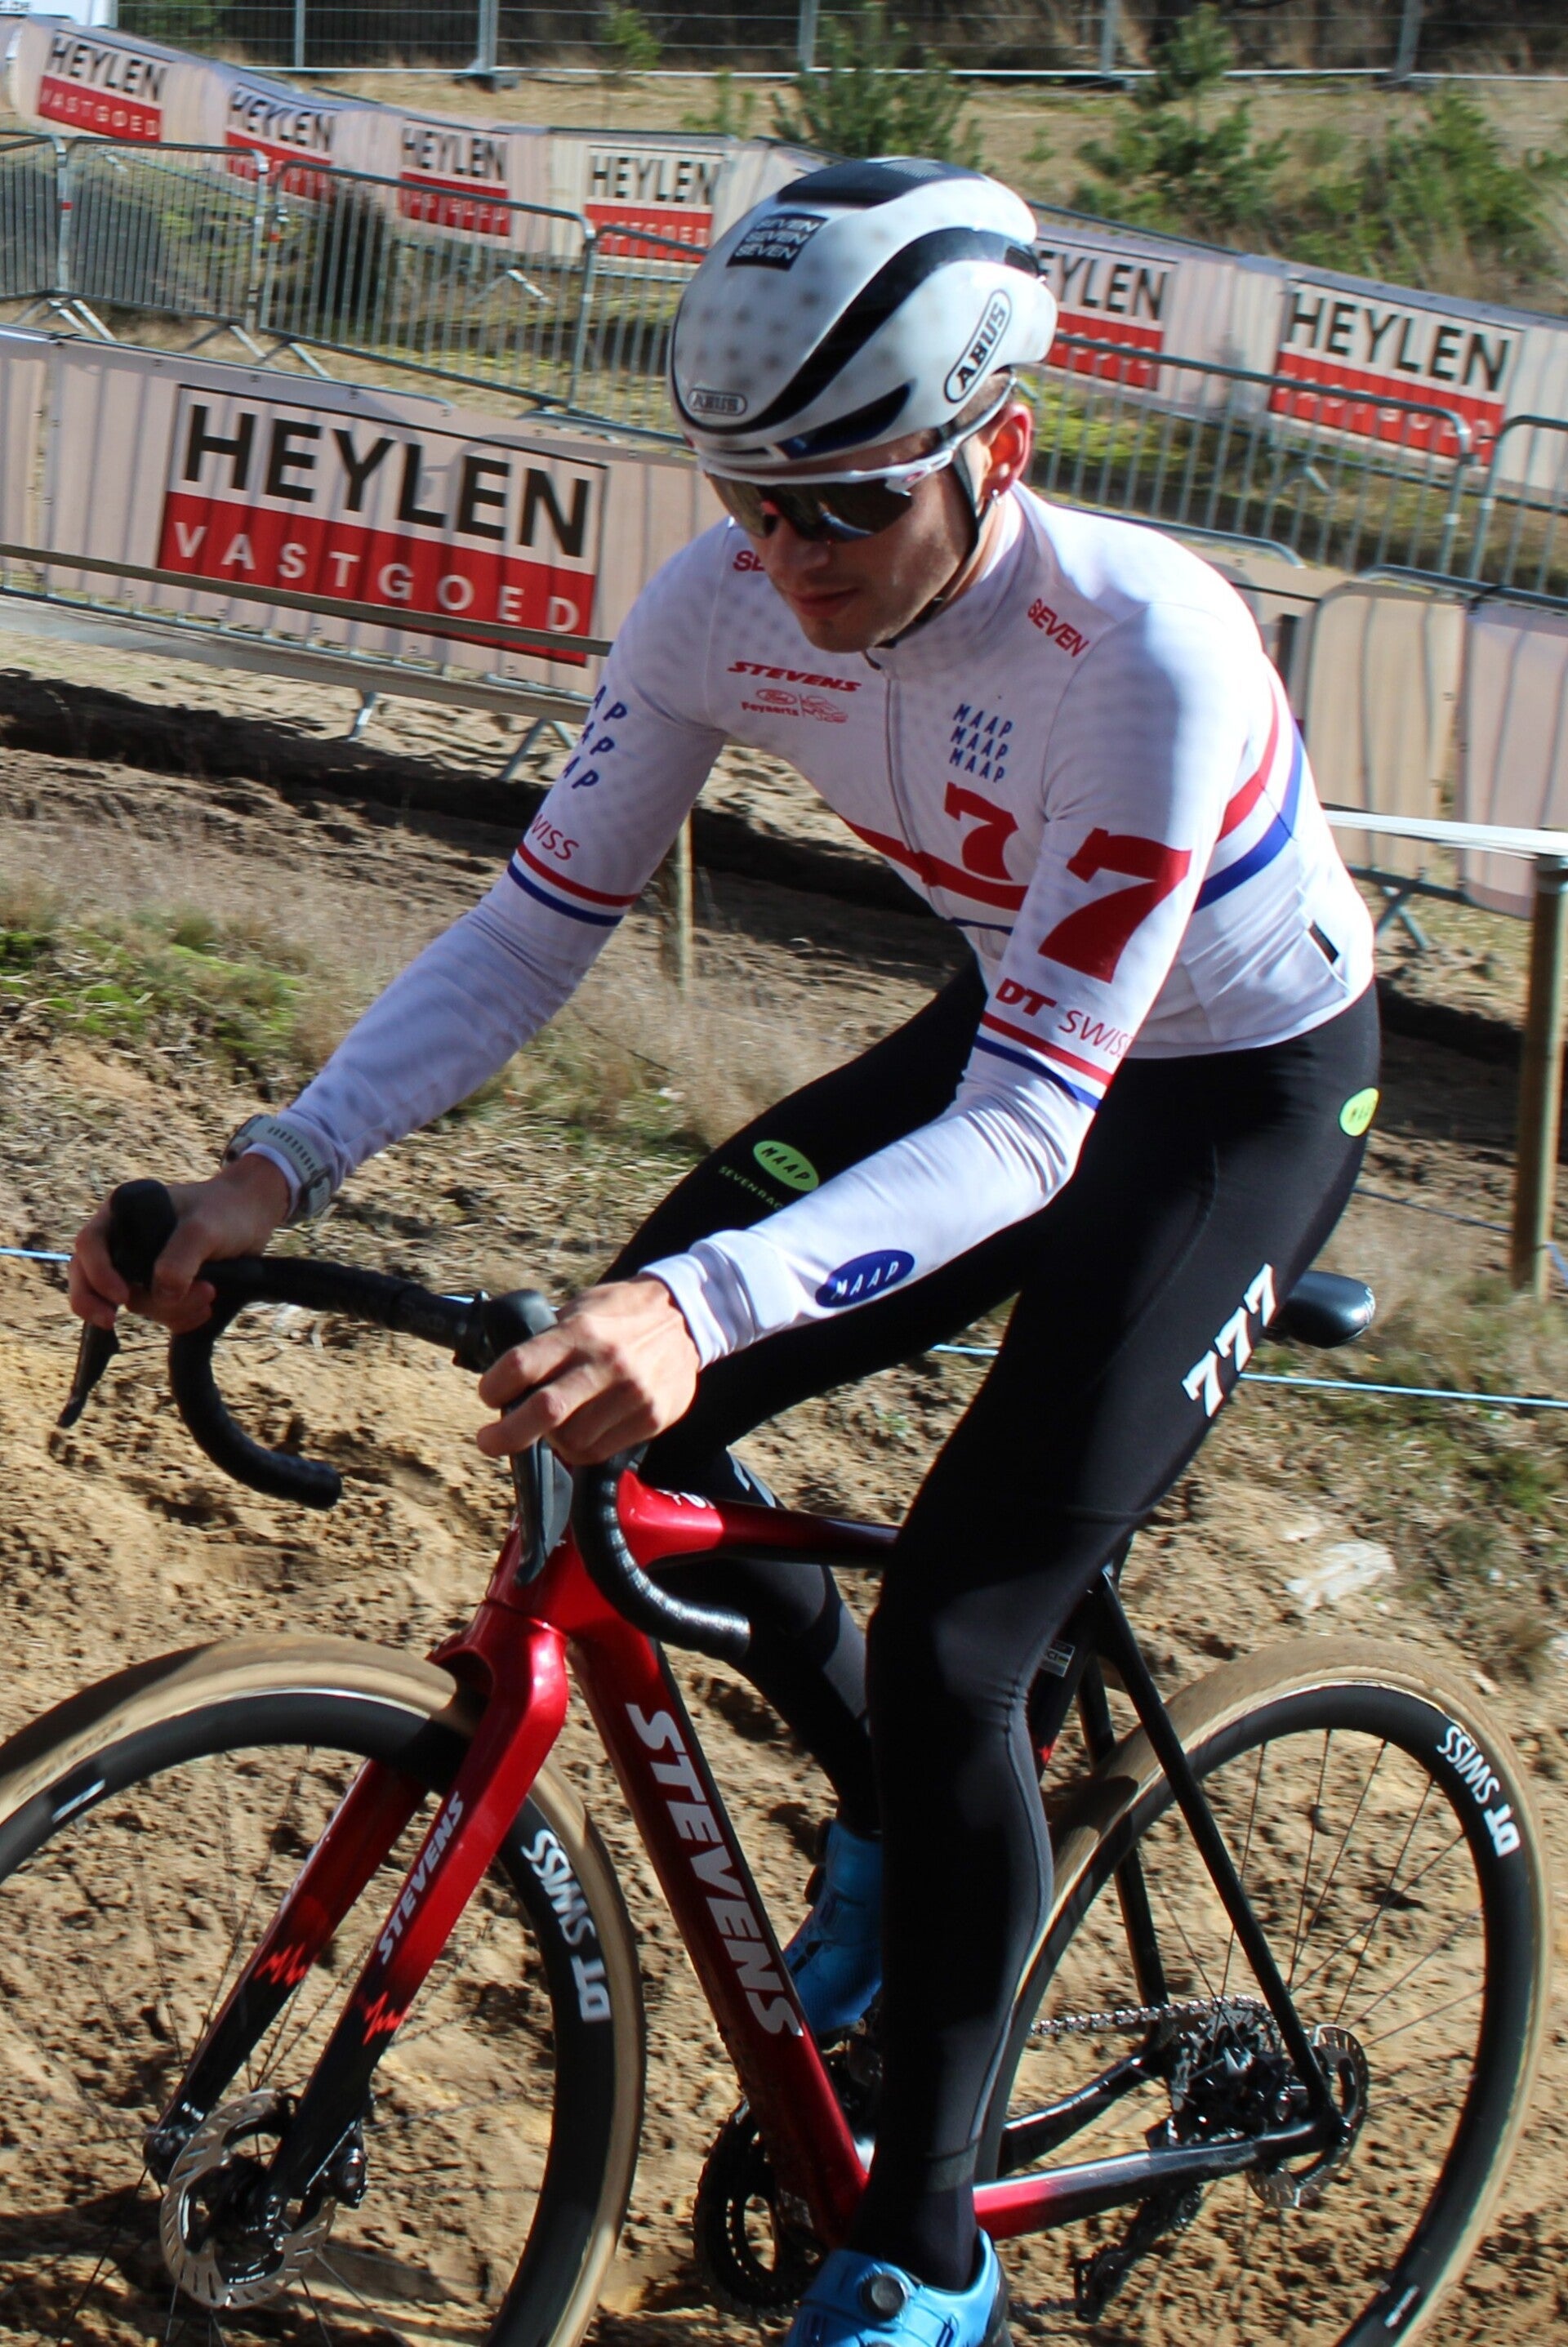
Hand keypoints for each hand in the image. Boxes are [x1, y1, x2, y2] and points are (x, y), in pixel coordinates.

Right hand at [69, 1153, 291, 1334]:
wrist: (254, 1217)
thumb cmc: (226, 1211)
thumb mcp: (204, 1228)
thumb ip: (180, 1258)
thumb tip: (161, 1293)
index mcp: (124, 1216)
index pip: (89, 1245)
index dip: (95, 1274)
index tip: (119, 1296)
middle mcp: (127, 1243)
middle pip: (94, 1280)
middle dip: (101, 1303)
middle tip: (110, 1322)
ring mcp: (145, 1268)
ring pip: (137, 1302)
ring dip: (170, 1308)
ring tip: (210, 1292)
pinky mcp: (166, 1288)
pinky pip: (161, 1315)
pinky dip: (180, 1318)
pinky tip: (205, 1308)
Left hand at [476, 1277, 699, 1466]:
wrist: (687, 1318)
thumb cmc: (622, 1314)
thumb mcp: (583, 1309)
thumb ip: (549, 1341)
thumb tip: (508, 1378)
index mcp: (582, 1330)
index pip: (522, 1365)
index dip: (494, 1386)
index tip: (488, 1395)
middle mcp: (607, 1363)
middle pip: (544, 1411)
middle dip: (507, 1435)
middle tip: (489, 1441)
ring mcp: (632, 1394)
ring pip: (570, 1440)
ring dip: (550, 1438)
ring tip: (552, 1425)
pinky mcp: (651, 1418)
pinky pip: (598, 1450)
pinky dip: (579, 1448)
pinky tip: (579, 1431)